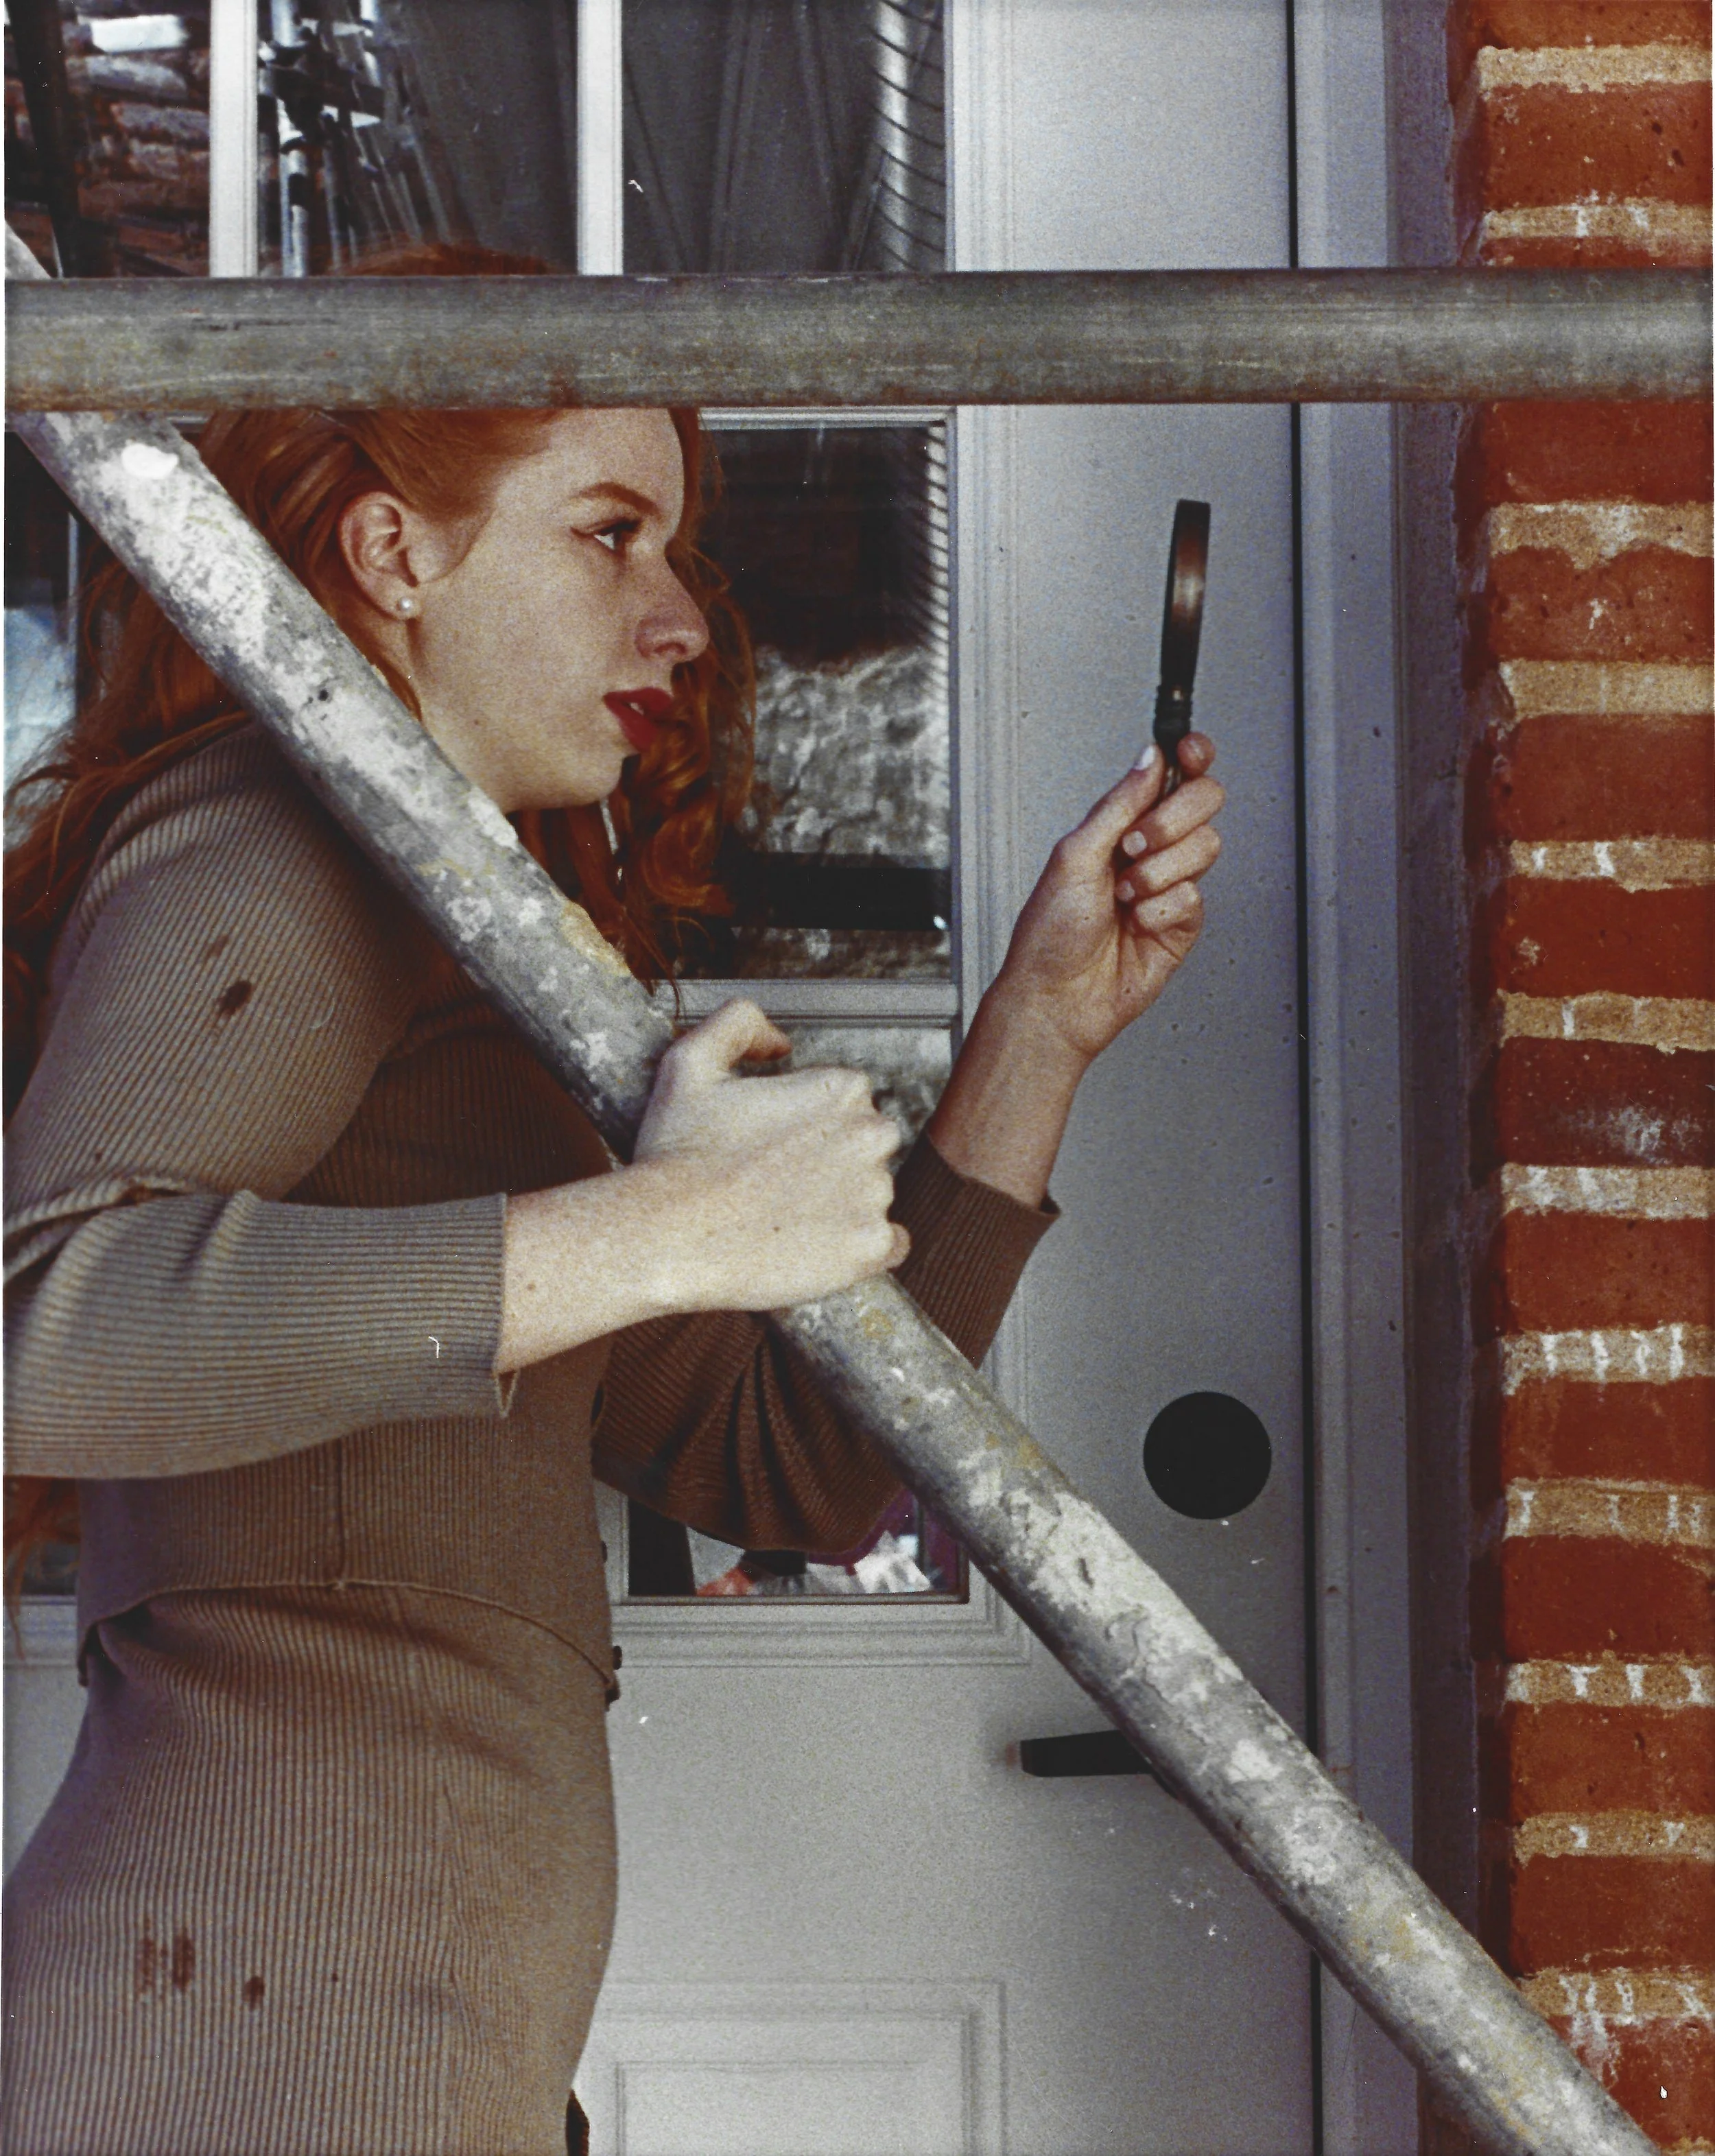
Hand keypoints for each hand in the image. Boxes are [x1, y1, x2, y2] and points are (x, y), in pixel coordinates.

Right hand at [633, 998, 908, 1310]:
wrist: (669, 1236)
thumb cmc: (677, 1154)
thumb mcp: (691, 1061)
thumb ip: (740, 1024)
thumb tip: (781, 1043)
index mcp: (840, 1089)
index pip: (844, 1101)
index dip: (803, 1122)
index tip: (770, 1143)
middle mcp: (871, 1136)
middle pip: (864, 1145)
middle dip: (830, 1160)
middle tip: (775, 1182)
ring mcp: (874, 1194)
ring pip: (871, 1195)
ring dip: (839, 1204)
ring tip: (782, 1218)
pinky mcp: (870, 1247)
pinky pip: (887, 1246)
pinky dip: (858, 1247)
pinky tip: (816, 1247)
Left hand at [993, 734, 1223, 1068]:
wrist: (1057, 996)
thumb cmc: (1050, 933)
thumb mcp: (1074, 854)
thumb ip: (1119, 804)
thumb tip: (1149, 757)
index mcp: (1121, 825)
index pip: (1172, 776)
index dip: (1191, 756)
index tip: (1190, 750)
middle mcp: (1149, 851)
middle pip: (1202, 804)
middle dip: (1171, 821)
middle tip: (1134, 846)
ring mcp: (1169, 886)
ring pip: (1205, 849)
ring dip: (1158, 872)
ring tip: (1124, 897)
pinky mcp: (1182, 924)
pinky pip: (1195, 898)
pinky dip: (1161, 911)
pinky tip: (1137, 925)